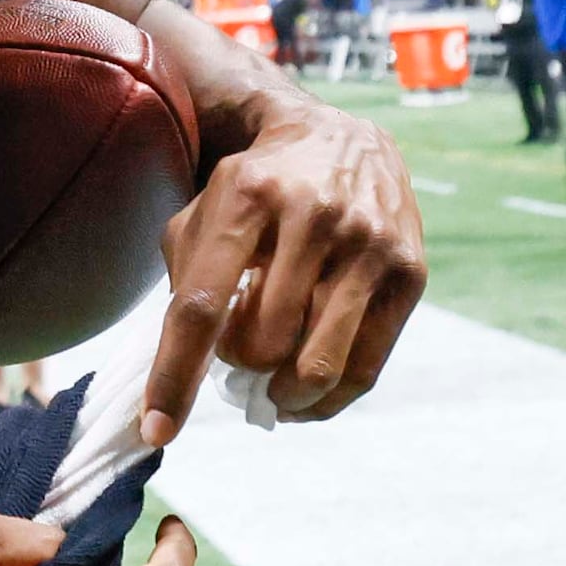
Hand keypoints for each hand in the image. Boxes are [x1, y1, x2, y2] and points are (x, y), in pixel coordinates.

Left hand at [142, 95, 423, 434]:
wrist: (342, 138)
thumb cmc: (258, 188)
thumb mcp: (205, 209)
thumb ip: (186, 278)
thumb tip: (184, 370)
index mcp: (245, 194)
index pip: (201, 305)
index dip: (175, 374)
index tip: (156, 428)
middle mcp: (311, 215)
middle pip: (263, 342)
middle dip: (240, 366)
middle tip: (237, 356)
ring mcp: (367, 243)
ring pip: (317, 365)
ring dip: (283, 394)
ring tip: (270, 386)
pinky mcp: (408, 271)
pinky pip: (365, 368)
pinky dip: (327, 401)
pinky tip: (304, 397)